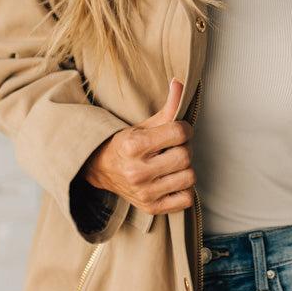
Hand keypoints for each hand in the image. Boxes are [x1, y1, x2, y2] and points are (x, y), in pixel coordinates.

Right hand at [83, 79, 195, 214]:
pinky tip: (172, 180)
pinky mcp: (151, 207)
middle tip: (174, 148)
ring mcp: (144, 193)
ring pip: (189, 178)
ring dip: (185, 169)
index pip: (179, 133)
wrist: (101, 169)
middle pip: (185, 156)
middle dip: (184, 149)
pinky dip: (184, 189)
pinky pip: (186, 199)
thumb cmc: (126, 144)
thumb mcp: (143, 125)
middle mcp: (137, 171)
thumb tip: (180, 82)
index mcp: (133, 146)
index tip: (179, 131)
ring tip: (173, 164)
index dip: (185, 129)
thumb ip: (167, 108)